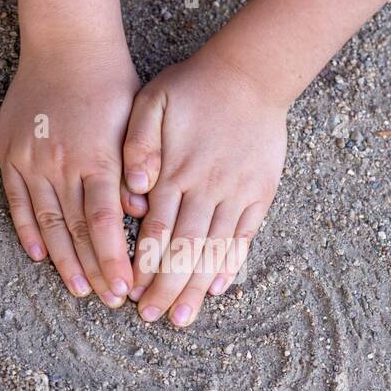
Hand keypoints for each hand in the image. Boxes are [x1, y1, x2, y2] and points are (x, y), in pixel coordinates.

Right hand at [0, 42, 138, 306]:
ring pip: (47, 222)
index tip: (125, 287)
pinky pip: (17, 201)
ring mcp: (32, 160)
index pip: (105, 222)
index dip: (114, 258)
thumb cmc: (112, 82)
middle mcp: (62, 163)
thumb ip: (137, 169)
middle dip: (94, 269)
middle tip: (109, 300)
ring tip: (78, 289)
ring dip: (63, 261)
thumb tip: (142, 216)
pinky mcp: (10, 153)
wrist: (65, 44)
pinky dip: (27, 231)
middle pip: (76, 230)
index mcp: (97, 156)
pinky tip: (39, 256)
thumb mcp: (136, 122)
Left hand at [122, 49, 287, 325]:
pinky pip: (244, 236)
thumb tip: (134, 190)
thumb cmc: (193, 88)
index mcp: (174, 173)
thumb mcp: (151, 103)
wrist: (251, 73)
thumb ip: (137, 146)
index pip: (156, 232)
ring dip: (197, 286)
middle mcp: (206, 189)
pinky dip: (231, 263)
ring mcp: (236, 193)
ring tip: (184, 316)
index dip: (144, 267)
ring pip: (213, 250)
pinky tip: (219, 286)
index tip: (131, 294)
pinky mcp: (259, 192)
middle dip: (166, 288)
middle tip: (152, 317)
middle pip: (184, 250)